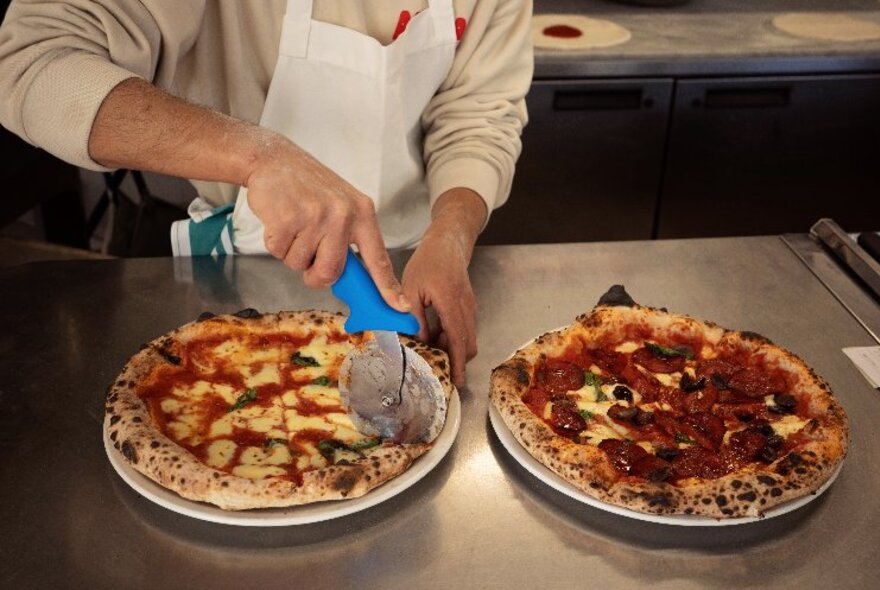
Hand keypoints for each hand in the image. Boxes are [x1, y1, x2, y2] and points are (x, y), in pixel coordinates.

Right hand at [245, 134, 408, 311]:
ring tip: (294, 224)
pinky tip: (280, 220)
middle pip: (330, 273)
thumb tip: (354, 279)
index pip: (378, 259)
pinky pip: (279, 253)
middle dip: (314, 273)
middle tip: (308, 253)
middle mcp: (343, 215)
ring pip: (300, 265)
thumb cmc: (308, 187)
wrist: (274, 160)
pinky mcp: (287, 219)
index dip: (388, 287)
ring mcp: (315, 217)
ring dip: (292, 252)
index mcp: (362, 213)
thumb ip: (350, 239)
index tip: (401, 307)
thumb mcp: (342, 205)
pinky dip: (274, 243)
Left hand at [402, 188, 486, 386]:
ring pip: (467, 338)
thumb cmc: (428, 263)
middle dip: (455, 359)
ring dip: (452, 347)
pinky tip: (434, 333)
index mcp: (451, 302)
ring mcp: (470, 307)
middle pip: (468, 344)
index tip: (456, 380)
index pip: (458, 340)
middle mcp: (466, 307)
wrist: (448, 244)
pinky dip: (452, 337)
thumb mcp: (411, 289)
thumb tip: (418, 342)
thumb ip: (415, 317)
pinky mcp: (469, 306)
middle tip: (435, 365)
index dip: (458, 363)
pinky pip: (464, 329)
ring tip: (429, 346)